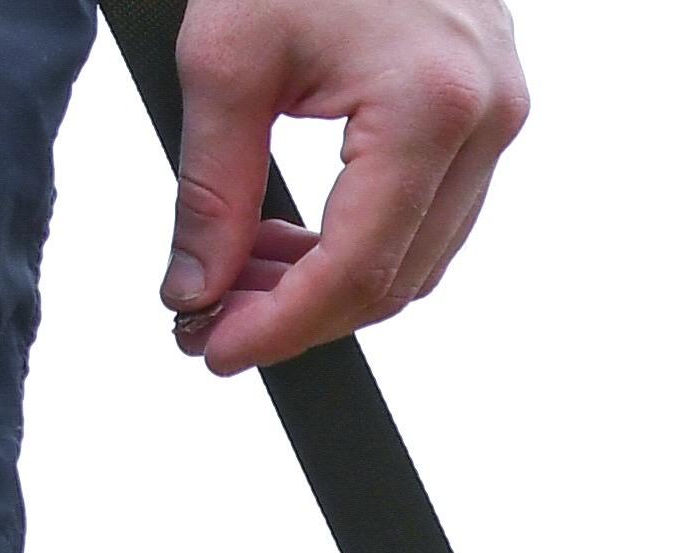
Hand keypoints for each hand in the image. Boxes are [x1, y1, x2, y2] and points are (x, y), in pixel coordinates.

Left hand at [157, 0, 528, 377]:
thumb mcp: (225, 56)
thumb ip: (210, 188)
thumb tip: (196, 288)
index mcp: (431, 105)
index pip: (358, 268)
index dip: (283, 327)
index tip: (215, 352)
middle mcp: (488, 121)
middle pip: (398, 280)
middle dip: (299, 312)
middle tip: (209, 316)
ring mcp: (503, 116)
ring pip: (421, 257)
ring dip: (329, 281)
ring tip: (241, 271)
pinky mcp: (492, 108)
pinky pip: (434, 211)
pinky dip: (362, 237)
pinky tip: (293, 231)